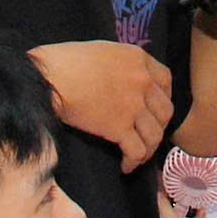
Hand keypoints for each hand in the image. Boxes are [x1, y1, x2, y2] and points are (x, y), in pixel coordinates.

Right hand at [32, 41, 174, 171]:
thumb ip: (121, 64)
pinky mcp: (119, 127)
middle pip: (165, 111)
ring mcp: (133, 105)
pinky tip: (125, 166)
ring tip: (138, 156)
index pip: (166, 81)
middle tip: (146, 135)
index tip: (153, 108)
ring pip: (155, 135)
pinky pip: (137, 151)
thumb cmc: (66, 61)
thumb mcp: (103, 51)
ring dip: (149, 149)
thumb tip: (123, 79)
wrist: (50, 77)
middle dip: (159, 126)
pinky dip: (133, 162)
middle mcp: (142, 81)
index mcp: (138, 59)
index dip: (163, 97)